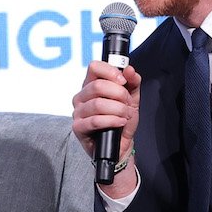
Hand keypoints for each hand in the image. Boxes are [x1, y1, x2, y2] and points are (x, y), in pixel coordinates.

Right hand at [72, 60, 141, 195]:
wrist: (122, 144)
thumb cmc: (122, 120)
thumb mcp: (132, 99)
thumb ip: (133, 82)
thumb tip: (130, 70)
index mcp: (91, 85)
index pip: (94, 67)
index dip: (110, 71)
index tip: (123, 81)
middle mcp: (81, 96)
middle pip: (97, 86)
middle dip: (118, 94)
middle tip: (127, 103)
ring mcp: (78, 112)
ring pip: (97, 104)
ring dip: (117, 109)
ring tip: (125, 115)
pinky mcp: (78, 127)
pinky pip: (95, 121)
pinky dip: (112, 120)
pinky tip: (120, 122)